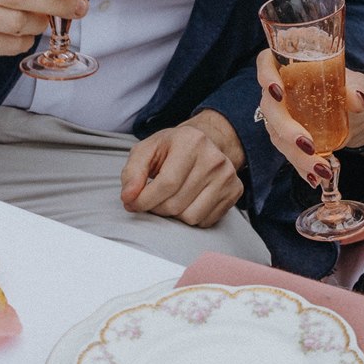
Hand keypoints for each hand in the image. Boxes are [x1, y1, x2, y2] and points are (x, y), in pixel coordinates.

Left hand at [119, 115, 245, 227]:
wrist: (207, 142)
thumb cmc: (173, 148)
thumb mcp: (147, 150)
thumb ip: (132, 172)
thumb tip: (129, 197)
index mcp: (191, 142)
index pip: (165, 184)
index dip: (144, 200)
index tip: (132, 203)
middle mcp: (214, 159)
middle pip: (176, 204)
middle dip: (156, 208)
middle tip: (152, 199)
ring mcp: (228, 176)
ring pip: (190, 217)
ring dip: (173, 214)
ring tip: (171, 198)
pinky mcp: (234, 191)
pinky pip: (205, 221)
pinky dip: (190, 217)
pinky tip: (187, 200)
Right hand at [254, 49, 363, 184]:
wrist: (357, 113)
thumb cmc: (353, 89)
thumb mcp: (360, 85)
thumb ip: (358, 90)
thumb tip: (358, 100)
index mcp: (291, 67)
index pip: (266, 63)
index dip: (265, 75)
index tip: (277, 92)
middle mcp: (280, 90)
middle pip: (270, 107)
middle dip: (285, 129)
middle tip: (307, 144)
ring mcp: (281, 115)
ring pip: (277, 134)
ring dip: (295, 155)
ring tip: (321, 169)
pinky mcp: (288, 137)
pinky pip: (288, 152)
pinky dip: (301, 166)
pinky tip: (314, 178)